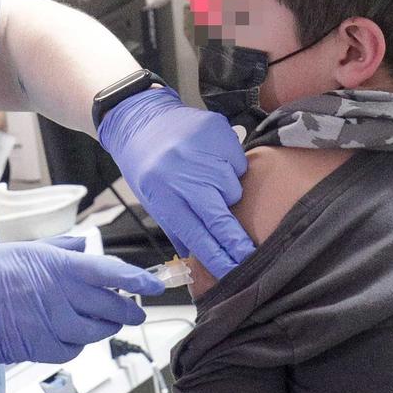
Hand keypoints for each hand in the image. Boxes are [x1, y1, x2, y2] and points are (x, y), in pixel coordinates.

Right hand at [0, 237, 162, 367]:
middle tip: (135, 311)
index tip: (153, 285)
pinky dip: (76, 346)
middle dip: (126, 310)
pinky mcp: (33, 348)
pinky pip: (69, 350)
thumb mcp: (17, 250)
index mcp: (51, 265)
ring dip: (103, 329)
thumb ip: (56, 250)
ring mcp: (43, 323)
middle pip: (107, 307)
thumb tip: (83, 247)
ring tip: (106, 324)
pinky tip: (72, 338)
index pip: (106, 272)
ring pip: (92, 333)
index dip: (135, 280)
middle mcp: (53, 294)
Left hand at [98, 88, 253, 277]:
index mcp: (164, 195)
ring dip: (227, 194)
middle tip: (251, 256)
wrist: (140, 120)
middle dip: (237, 242)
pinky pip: (239, 163)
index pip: (196, 235)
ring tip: (208, 182)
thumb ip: (178, 230)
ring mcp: (202, 150)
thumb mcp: (153, 201)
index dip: (217, 257)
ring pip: (234, 189)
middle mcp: (183, 172)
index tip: (233, 272)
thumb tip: (201, 259)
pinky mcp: (217, 132)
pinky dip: (232, 167)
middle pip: (219, 217)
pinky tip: (213, 162)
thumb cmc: (146, 164)